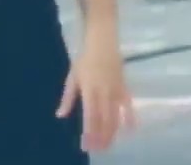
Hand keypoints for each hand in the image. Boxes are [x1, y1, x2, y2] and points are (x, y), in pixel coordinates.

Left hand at [56, 31, 135, 151]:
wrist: (103, 41)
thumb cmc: (85, 59)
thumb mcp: (72, 77)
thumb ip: (68, 98)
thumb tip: (60, 116)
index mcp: (89, 89)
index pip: (89, 116)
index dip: (89, 132)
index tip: (86, 145)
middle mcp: (104, 92)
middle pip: (104, 119)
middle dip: (101, 136)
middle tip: (98, 150)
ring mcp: (116, 89)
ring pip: (115, 115)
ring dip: (112, 131)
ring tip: (109, 144)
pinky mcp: (124, 86)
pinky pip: (128, 104)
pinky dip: (130, 117)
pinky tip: (131, 129)